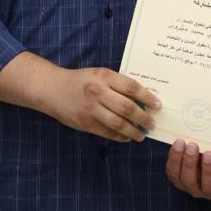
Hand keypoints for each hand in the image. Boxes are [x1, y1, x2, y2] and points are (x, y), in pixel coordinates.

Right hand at [38, 66, 159, 142]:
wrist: (53, 89)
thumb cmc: (80, 80)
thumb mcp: (99, 74)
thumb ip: (117, 83)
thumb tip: (141, 98)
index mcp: (104, 76)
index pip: (131, 88)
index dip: (147, 97)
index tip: (157, 105)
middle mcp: (98, 92)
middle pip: (127, 108)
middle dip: (143, 118)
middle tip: (152, 123)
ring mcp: (91, 109)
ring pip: (119, 124)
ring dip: (134, 131)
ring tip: (142, 134)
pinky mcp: (86, 123)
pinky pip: (108, 133)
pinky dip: (120, 136)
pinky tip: (127, 137)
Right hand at [164, 138, 210, 199]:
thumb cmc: (204, 157)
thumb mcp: (195, 151)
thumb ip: (188, 144)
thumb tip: (184, 124)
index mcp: (181, 177)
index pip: (172, 171)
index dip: (174, 157)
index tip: (179, 142)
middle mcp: (193, 187)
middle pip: (187, 180)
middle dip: (189, 162)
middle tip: (192, 146)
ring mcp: (209, 191)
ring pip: (205, 185)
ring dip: (206, 169)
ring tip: (208, 153)